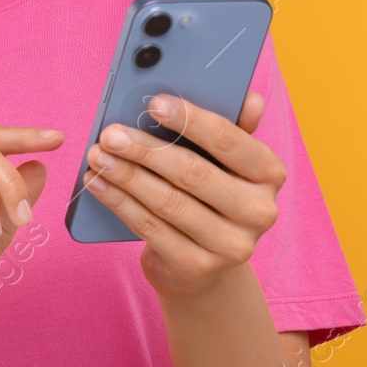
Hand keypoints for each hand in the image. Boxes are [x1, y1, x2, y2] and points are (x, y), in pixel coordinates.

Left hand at [83, 91, 284, 301]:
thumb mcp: (224, 162)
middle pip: (193, 173)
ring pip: (168, 202)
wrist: (205, 268)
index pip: (228, 140)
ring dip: (126, 175)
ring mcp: (230, 245)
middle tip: (110, 134)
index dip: (189, 119)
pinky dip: (120, 203)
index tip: (153, 103)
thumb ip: (231, 128)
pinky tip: (99, 184)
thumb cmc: (209, 196)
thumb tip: (251, 98)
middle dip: (145, 150)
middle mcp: (258, 212)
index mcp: (269, 174)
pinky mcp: (197, 268)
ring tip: (97, 156)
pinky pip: (151, 229)